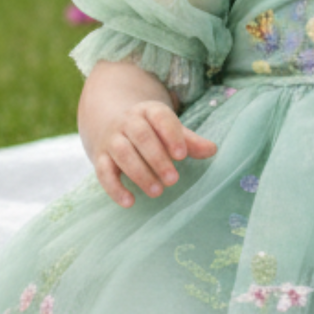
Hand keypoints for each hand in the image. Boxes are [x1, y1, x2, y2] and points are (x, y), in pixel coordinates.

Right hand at [92, 99, 215, 206]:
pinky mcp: (100, 158)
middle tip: (173, 180)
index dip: (171, 135)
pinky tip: (129, 202)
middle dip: (157, 158)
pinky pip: (103, 172)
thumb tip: (212, 150)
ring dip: (140, 173)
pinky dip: (114, 188)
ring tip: (157, 192)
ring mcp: (112, 139)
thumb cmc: (151, 131)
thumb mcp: (170, 130)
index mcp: (149, 111)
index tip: (182, 155)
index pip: (160, 117)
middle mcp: (128, 122)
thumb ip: (190, 141)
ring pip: (122, 153)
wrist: (112, 124)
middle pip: (141, 136)